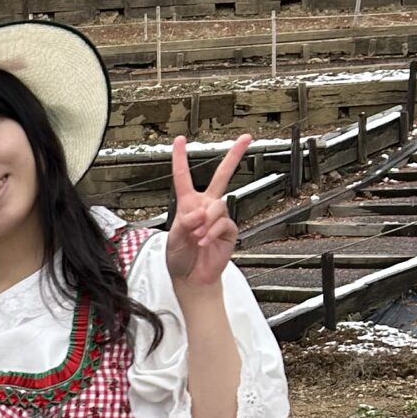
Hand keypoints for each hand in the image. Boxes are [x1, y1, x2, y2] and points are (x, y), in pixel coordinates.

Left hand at [163, 135, 250, 288]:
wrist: (191, 277)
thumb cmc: (179, 257)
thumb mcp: (172, 237)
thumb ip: (183, 222)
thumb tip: (198, 214)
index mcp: (188, 204)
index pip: (184, 177)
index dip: (180, 158)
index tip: (180, 141)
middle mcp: (205, 207)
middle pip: (222, 176)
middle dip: (234, 156)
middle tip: (245, 140)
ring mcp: (218, 218)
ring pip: (217, 206)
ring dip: (205, 221)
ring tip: (197, 236)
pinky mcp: (228, 230)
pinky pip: (223, 223)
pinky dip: (211, 232)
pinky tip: (204, 241)